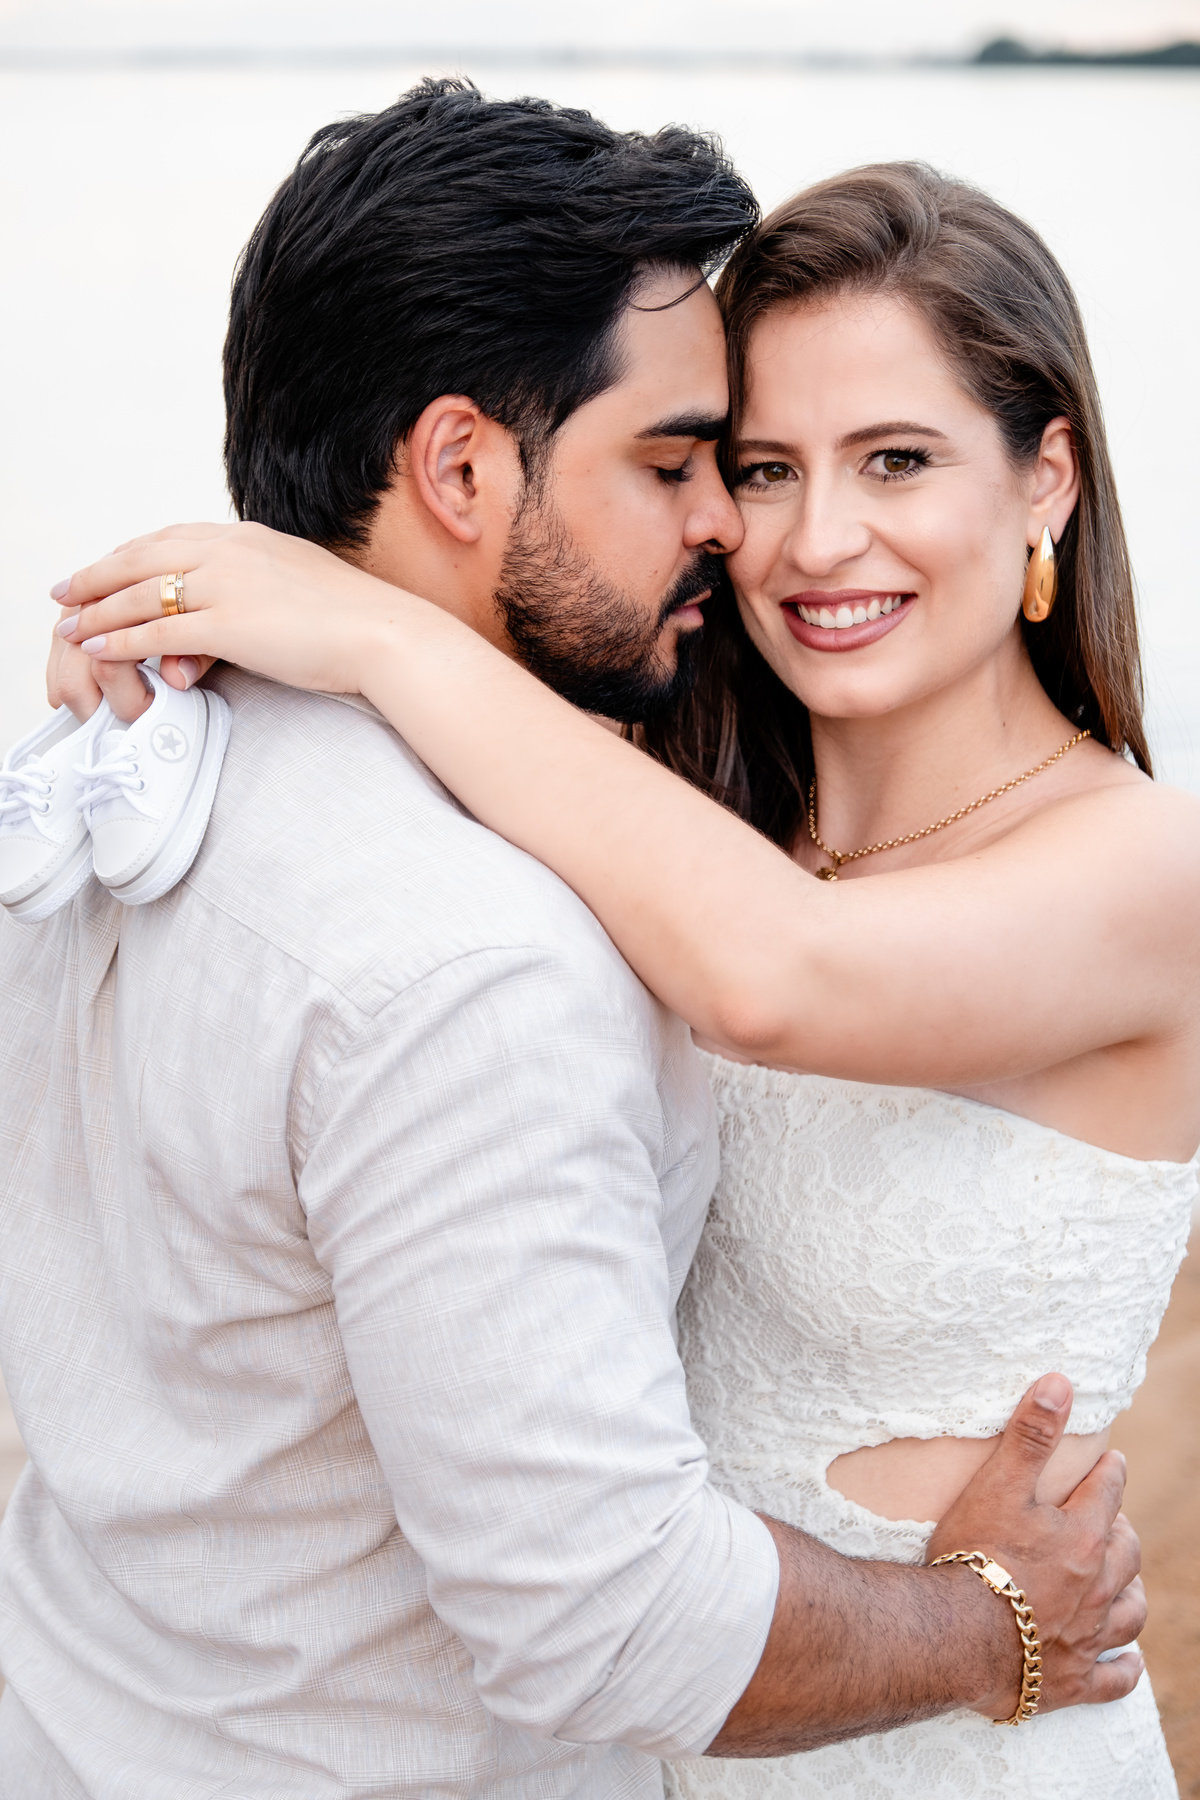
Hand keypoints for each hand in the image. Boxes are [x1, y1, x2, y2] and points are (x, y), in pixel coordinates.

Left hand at [51, 521, 410, 702]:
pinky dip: (119, 640)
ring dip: (96, 610)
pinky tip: (98, 648)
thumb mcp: (304, 583)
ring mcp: (227, 586)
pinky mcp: (228, 625)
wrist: (387, 634)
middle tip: (67, 589)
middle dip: (98, 574)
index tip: (108, 565)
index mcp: (250, 537)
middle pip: (143, 556)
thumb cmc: (357, 620)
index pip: (173, 537)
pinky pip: (156, 631)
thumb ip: (268, 584)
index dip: (132, 552)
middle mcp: (232, 551)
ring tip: (69, 624)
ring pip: (141, 593)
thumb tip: (253, 605)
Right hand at [927, 1373, 1145, 1720]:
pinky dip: (1125, 1669)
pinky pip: (1114, 1678)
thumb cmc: (973, 1555)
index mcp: (1081, 1536)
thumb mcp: (998, 1484)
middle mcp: (1095, 1586)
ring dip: (1131, 1594)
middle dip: (1123, 1532)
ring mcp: (1088, 1636)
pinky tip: (1130, 1663)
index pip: (1107, 1493)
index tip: (1113, 1463)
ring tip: (1128, 1584)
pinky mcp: (1074, 1680)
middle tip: (1114, 1522)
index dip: (1110, 1474)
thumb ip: (1030, 1434)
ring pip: (1129, 1613)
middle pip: (1125, 1553)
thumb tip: (1060, 1382)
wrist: (955, 1636)